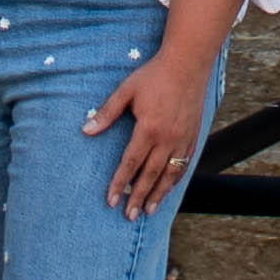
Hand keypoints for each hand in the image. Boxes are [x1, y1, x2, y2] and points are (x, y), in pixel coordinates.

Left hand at [85, 37, 219, 217]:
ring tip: (148, 211)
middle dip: (138, 197)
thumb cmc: (154, 75)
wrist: (188, 63)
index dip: (119, 183)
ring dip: (158, 194)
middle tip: (128, 216)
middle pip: (150, 175)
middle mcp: (167, 139)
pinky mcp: (193, 137)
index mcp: (149, 129)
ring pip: (169, 174)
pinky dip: (174, 180)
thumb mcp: (126, 90)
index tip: (111, 201)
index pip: (130, 163)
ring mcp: (182, 139)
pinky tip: (168, 188)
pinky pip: (183, 165)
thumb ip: (107, 113)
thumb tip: (86, 130)